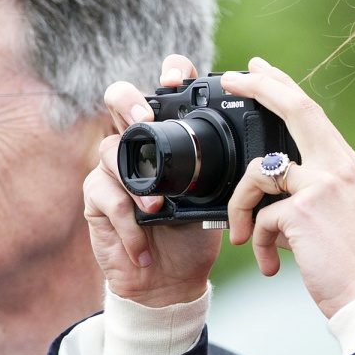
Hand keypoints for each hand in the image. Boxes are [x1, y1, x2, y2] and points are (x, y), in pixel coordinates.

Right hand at [83, 55, 220, 306]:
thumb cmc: (195, 233)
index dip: (168, 73)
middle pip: (118, 97)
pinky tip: (142, 243)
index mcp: (169, 137)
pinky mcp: (96, 199)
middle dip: (129, 100)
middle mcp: (138, 145)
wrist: (172, 280)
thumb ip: (227, 171)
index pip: (165, 91)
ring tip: (156, 209)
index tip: (177, 81)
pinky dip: (128, 224)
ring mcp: (113, 170)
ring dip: (135, 183)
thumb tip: (258, 153)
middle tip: (144, 117)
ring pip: (109, 149)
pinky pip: (105, 197)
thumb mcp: (219, 199)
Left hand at [220, 57, 354, 317]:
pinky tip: (272, 265)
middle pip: (296, 108)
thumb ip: (313, 195)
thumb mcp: (340, 217)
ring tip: (245, 236)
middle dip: (259, 86)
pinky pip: (261, 218)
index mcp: (349, 167)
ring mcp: (323, 186)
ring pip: (259, 172)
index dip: (283, 87)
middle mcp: (340, 168)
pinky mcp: (304, 211)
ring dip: (241, 206)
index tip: (258, 70)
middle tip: (232, 78)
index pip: (312, 113)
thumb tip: (272, 197)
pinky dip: (259, 243)